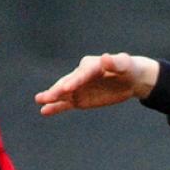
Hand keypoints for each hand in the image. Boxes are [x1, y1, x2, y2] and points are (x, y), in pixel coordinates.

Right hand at [35, 52, 159, 115]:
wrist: (129, 79)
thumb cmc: (128, 69)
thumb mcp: (125, 65)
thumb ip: (115, 63)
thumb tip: (105, 58)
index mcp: (91, 65)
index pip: (82, 74)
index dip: (75, 81)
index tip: (67, 88)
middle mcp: (80, 75)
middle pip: (68, 83)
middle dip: (58, 90)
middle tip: (47, 96)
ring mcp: (78, 88)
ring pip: (63, 93)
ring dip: (51, 96)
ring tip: (39, 100)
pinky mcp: (79, 99)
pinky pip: (66, 104)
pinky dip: (55, 107)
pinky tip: (44, 111)